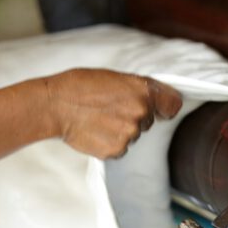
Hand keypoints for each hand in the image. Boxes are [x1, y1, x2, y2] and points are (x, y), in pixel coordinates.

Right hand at [43, 68, 182, 158]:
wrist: (55, 105)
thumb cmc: (80, 86)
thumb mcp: (115, 77)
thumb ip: (138, 89)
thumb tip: (156, 101)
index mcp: (144, 91)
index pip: (173, 104)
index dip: (165, 107)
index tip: (160, 110)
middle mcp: (141, 113)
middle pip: (148, 121)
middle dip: (134, 117)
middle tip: (110, 108)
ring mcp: (129, 134)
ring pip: (133, 135)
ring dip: (120, 131)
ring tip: (98, 119)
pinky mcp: (116, 150)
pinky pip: (119, 149)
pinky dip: (109, 143)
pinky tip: (95, 131)